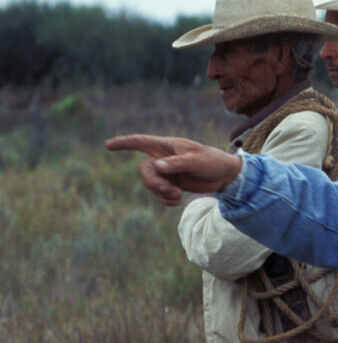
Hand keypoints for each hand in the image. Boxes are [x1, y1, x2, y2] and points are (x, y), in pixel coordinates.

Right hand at [105, 134, 243, 205]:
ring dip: (161, 193)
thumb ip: (177, 163)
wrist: (224, 176)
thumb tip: (157, 166)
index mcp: (167, 146)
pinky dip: (165, 199)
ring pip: (151, 184)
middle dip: (153, 183)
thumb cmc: (212, 162)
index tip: (108, 145)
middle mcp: (163, 158)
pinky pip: (159, 194)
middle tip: (170, 191)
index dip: (124, 143)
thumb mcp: (197, 162)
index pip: (141, 142)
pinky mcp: (171, 184)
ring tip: (176, 196)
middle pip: (144, 171)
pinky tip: (176, 200)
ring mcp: (166, 172)